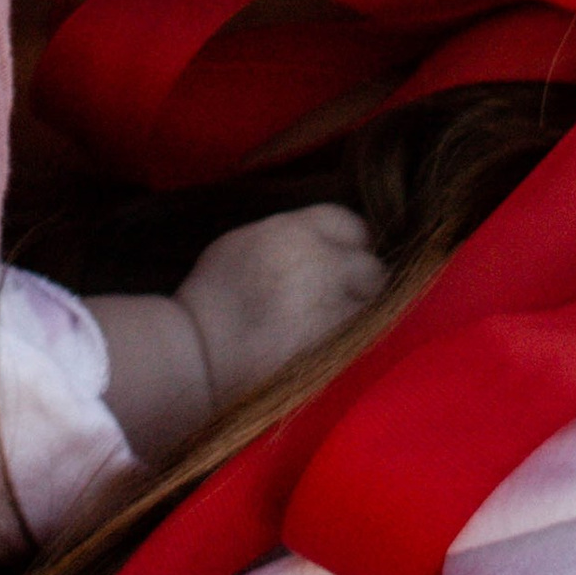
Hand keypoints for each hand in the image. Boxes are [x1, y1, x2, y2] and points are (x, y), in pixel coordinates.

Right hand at [173, 203, 385, 408]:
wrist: (204, 351)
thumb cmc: (213, 294)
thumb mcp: (246, 242)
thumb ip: (290, 235)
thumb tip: (318, 241)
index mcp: (296, 232)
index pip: (350, 224)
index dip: (348, 241)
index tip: (341, 254)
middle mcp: (324, 264)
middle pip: (371, 266)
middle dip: (361, 277)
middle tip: (341, 290)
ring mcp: (333, 308)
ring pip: (370, 305)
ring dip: (357, 309)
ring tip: (330, 317)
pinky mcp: (335, 347)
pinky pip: (359, 336)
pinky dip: (348, 335)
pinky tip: (324, 338)